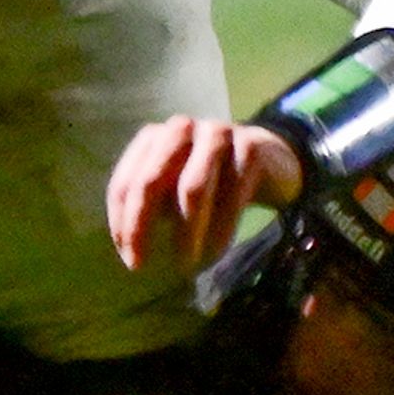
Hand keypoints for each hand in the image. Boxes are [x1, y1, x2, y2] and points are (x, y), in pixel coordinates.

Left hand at [107, 116, 303, 272]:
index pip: (126, 183)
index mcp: (154, 138)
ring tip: (185, 266)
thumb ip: (151, 207)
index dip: (122, 223)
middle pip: (150, 182)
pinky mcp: (250, 147)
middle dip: (141, 227)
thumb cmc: (212, 181)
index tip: (129, 258)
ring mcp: (216, 134)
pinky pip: (231, 196)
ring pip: (192, 190)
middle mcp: (180, 129)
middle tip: (141, 265)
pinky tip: (215, 253)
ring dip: (185, 234)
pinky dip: (220, 230)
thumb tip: (130, 249)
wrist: (271, 160)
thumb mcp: (175, 187)